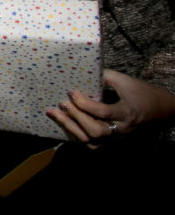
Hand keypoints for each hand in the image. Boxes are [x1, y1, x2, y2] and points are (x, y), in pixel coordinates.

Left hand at [47, 69, 174, 143]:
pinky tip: (65, 124)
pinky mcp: (112, 140)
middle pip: (96, 131)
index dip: (85, 104)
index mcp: (126, 112)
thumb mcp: (124, 80)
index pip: (103, 112)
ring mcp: (117, 137)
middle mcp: (122, 128)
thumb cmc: (139, 91)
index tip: (72, 92)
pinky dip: (78, 136)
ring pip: (92, 141)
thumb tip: (79, 69)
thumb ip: (103, 75)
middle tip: (62, 104)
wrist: (159, 108)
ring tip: (55, 114)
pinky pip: (93, 144)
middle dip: (76, 117)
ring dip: (72, 128)